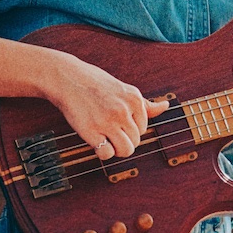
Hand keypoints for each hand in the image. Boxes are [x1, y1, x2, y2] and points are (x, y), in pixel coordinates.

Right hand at [47, 57, 168, 159]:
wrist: (67, 78)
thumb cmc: (96, 84)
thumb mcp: (124, 89)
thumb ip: (144, 103)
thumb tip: (165, 106)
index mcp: (134, 99)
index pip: (144, 128)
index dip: (130, 129)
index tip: (117, 122)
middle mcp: (124, 110)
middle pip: (136, 141)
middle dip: (124, 140)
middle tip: (110, 131)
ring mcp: (108, 121)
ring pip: (126, 150)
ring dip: (117, 150)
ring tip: (106, 139)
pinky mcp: (92, 132)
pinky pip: (107, 154)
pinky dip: (103, 153)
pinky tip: (96, 141)